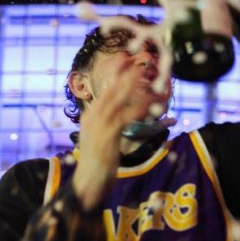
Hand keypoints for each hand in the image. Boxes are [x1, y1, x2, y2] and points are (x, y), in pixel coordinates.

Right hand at [71, 59, 153, 208]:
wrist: (87, 182)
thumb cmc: (96, 163)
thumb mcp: (98, 139)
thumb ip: (106, 125)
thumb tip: (118, 116)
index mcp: (90, 116)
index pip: (104, 90)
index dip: (115, 73)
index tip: (125, 58)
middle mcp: (93, 117)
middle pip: (111, 89)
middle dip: (125, 72)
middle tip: (138, 58)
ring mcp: (99, 125)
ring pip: (118, 99)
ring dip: (133, 84)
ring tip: (145, 72)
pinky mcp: (108, 135)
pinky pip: (127, 116)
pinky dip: (140, 108)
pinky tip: (152, 103)